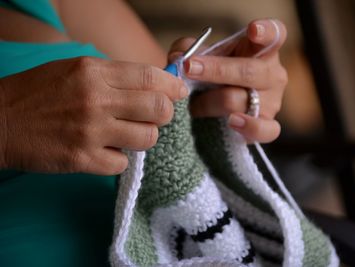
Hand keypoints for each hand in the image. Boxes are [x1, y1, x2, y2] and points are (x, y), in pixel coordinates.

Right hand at [0, 57, 185, 174]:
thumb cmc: (38, 93)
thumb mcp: (75, 70)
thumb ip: (114, 76)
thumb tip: (154, 84)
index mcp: (94, 72)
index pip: (150, 77)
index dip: (172, 85)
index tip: (179, 91)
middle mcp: (95, 99)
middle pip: (158, 108)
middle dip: (165, 113)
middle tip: (156, 116)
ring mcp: (90, 131)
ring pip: (147, 138)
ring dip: (143, 137)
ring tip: (127, 134)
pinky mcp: (82, 159)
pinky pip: (123, 162)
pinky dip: (120, 158)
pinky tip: (106, 151)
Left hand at [168, 19, 287, 142]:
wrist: (215, 105)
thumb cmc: (211, 74)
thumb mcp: (199, 55)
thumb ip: (187, 49)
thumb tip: (179, 57)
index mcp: (261, 49)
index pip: (274, 34)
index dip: (265, 31)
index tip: (252, 30)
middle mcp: (272, 74)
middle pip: (248, 71)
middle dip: (216, 70)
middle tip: (189, 69)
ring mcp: (272, 101)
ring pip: (240, 100)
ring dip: (210, 102)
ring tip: (194, 105)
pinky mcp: (267, 124)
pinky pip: (265, 130)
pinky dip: (249, 126)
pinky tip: (232, 122)